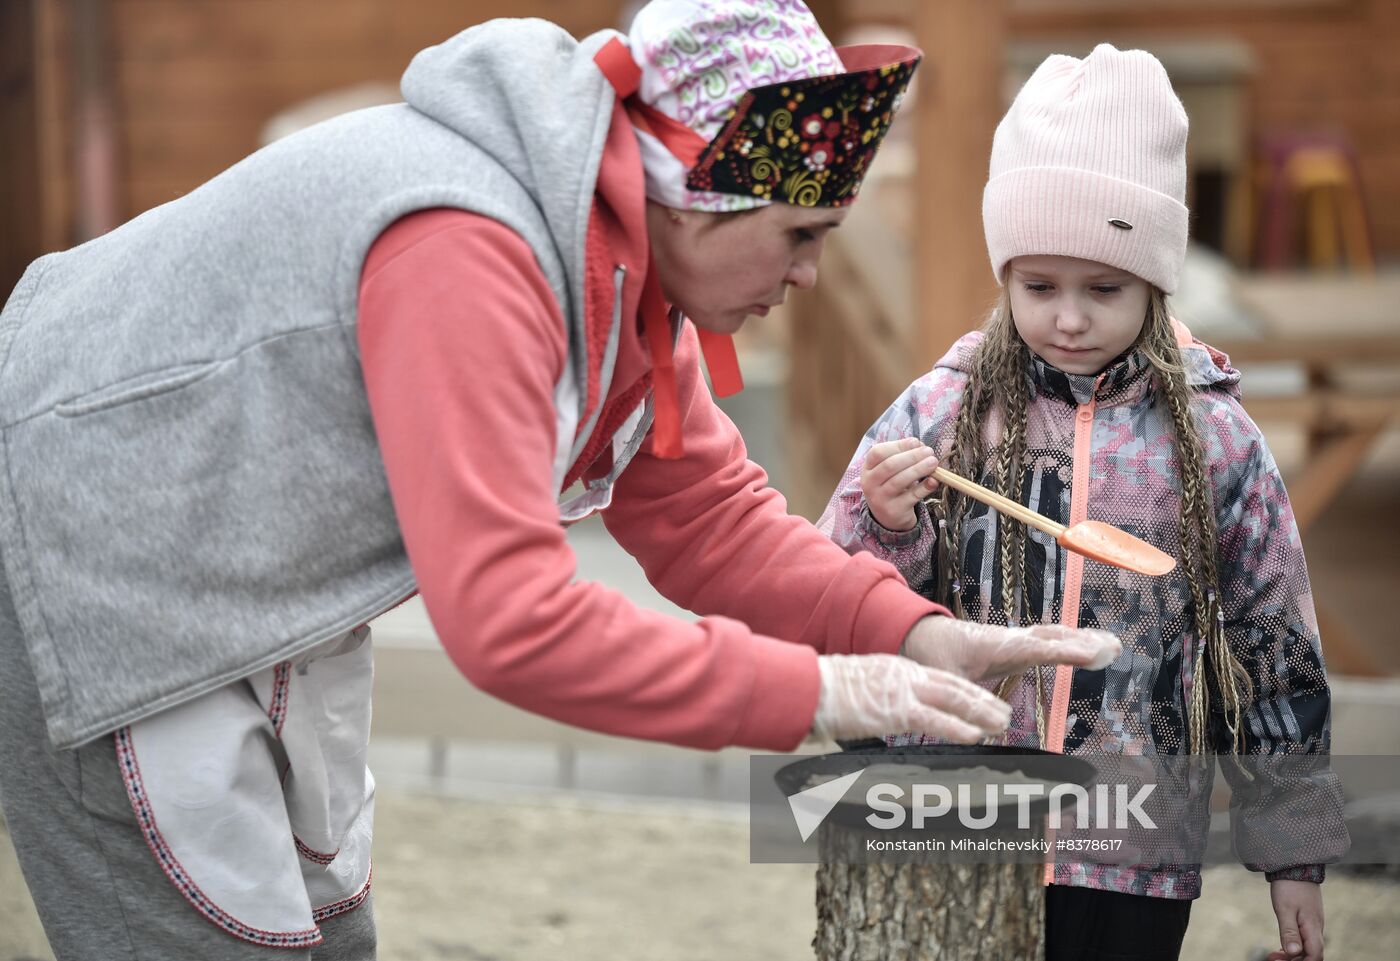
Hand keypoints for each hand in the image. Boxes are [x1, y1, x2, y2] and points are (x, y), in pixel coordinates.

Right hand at [811, 654, 1011, 742]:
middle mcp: (905, 675)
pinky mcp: (896, 710)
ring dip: (980, 712)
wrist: (808, 687)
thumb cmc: (822, 693)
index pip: (938, 679)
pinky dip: (958, 727)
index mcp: (896, 669)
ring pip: (953, 699)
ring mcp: (902, 691)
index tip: (982, 700)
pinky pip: (935, 719)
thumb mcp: (857, 690)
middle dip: (981, 699)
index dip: (965, 690)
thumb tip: (878, 715)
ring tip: (1002, 724)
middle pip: (953, 685)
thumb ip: (876, 700)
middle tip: (1004, 713)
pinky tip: (976, 736)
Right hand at [860, 437, 939, 531]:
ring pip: (900, 481)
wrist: (887, 516)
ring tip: (933, 462)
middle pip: (890, 465)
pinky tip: (934, 481)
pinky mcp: (894, 511)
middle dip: (912, 456)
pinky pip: (911, 496)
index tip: (916, 442)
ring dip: (919, 469)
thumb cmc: (891, 485)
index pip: (877, 452)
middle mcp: (869, 483)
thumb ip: (903, 456)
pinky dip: (924, 487)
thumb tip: (921, 447)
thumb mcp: (891, 470)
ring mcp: (880, 498)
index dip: (898, 445)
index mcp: (868, 468)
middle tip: (929, 452)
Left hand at [901, 616, 1121, 682]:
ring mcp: (1016, 640)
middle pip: (1052, 638)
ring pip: (1054, 637)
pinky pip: (1050, 642)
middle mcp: (1010, 640)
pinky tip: (1091, 647)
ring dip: (1083, 640)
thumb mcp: (943, 681)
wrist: (924, 634)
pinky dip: (1072, 643)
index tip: (1092, 654)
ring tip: (1114, 646)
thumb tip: (983, 731)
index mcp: (996, 646)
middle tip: (1114, 649)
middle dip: (1083, 643)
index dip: (1064, 652)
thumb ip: (961, 704)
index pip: (1036, 649)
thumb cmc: (934, 656)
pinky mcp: (1018, 645)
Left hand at [1263, 880, 1323, 959]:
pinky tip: (1281, 947)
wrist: (1295, 865)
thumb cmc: (1289, 886)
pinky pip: (1304, 938)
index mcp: (1313, 928)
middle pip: (1311, 954)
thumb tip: (1293, 953)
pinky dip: (1293, 945)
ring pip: (1307, 947)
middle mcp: (1316, 928)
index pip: (1315, 956)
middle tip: (1272, 959)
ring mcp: (1313, 923)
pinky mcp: (1307, 918)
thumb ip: (1289, 932)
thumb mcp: (1285, 909)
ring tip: (1273, 955)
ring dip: (1292, 954)